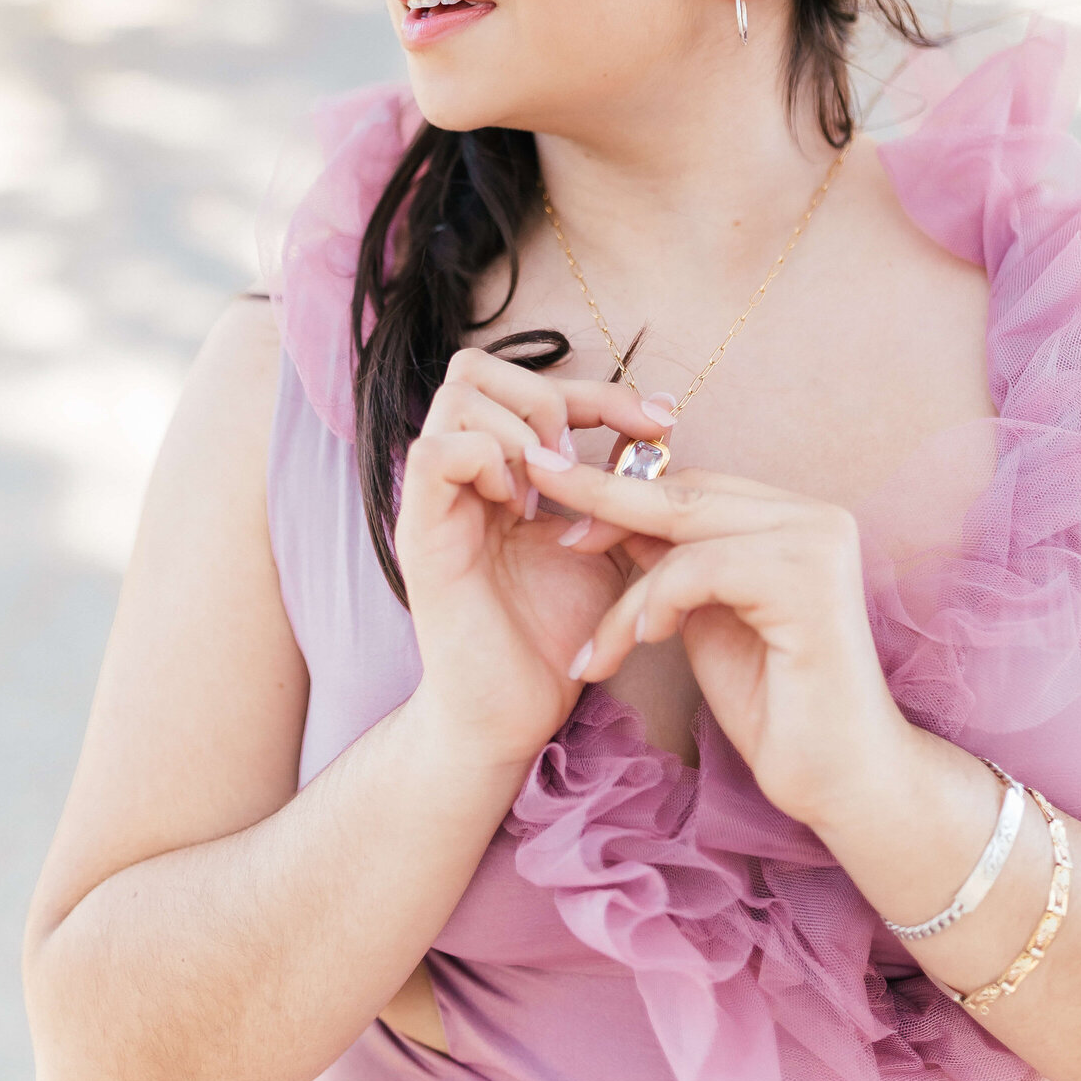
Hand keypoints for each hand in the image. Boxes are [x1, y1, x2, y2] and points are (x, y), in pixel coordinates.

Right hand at [396, 348, 674, 775]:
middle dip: (546, 395)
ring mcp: (435, 498)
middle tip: (582, 458)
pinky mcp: (420, 532)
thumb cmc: (553, 636)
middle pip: (476, 365)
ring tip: (551, 491)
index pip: (534, 383)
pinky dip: (486, 462)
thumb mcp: (605, 546)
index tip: (660, 422)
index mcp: (498, 470)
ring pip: (456, 395)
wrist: (512, 715)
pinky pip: (434, 452)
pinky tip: (521, 509)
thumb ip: (619, 491)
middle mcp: (459, 473)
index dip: (601, 391)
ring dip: (519, 430)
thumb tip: (658, 435)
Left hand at [524, 454, 914, 833]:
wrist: (843, 781)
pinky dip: (657, 602)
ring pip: (683, 532)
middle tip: (532, 477)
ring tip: (597, 650)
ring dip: (626, 593)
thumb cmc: (775, 706)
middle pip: (686, 492)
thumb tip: (607, 513)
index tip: (552, 490)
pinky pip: (701, 569)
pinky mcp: (808, 582)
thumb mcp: (705, 619)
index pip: (693, 486)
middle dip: (600, 494)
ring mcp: (817, 543)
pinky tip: (641, 640)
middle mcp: (815, 517)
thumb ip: (673, 564)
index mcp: (796, 519)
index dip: (621, 491)